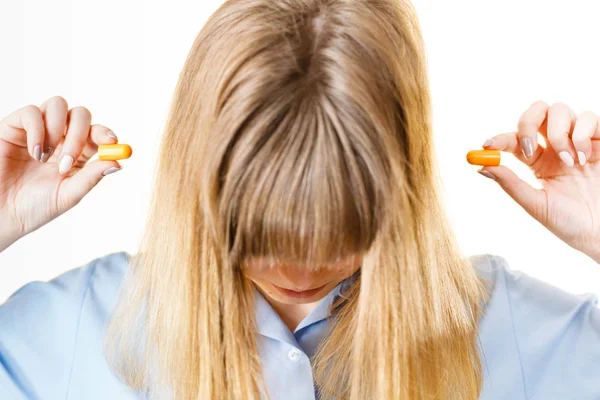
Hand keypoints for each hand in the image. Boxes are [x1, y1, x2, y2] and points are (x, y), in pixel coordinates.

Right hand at [0, 96, 121, 251]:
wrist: (0, 214)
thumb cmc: (34, 207)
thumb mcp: (68, 194)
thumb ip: (92, 177)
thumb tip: (118, 161)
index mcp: (78, 154)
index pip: (97, 133)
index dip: (105, 133)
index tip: (112, 141)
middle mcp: (60, 138)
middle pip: (80, 115)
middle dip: (79, 134)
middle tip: (69, 161)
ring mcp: (37, 130)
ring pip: (58, 105)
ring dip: (57, 129)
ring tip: (46, 159)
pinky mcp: (13, 126)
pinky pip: (30, 111)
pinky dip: (37, 129)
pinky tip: (34, 153)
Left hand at [477, 100, 599, 262]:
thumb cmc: (572, 223)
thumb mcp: (536, 205)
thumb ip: (510, 184)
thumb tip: (482, 166)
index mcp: (538, 162)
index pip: (514, 139)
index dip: (500, 138)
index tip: (488, 145)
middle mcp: (556, 147)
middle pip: (537, 112)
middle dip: (527, 122)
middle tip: (529, 148)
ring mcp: (579, 140)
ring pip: (559, 110)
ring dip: (558, 134)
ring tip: (568, 163)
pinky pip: (589, 117)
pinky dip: (582, 133)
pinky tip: (584, 157)